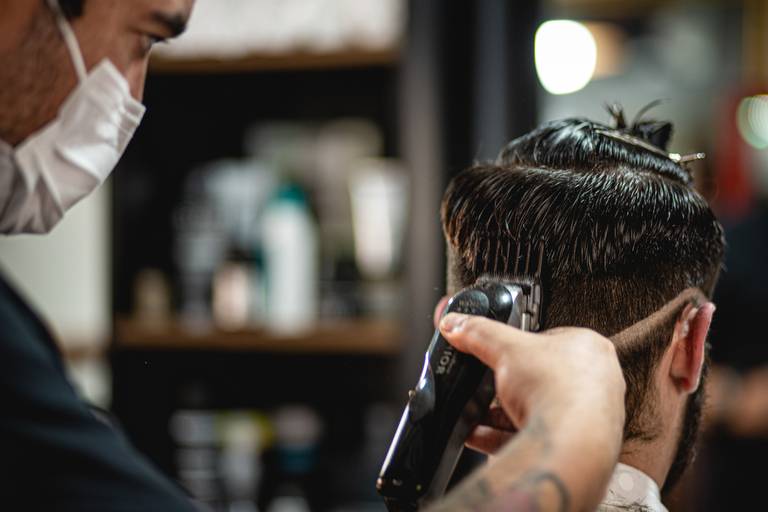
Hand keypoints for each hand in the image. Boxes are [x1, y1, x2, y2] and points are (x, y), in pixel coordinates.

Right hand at [428, 314, 626, 511]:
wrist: (571, 445)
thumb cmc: (559, 391)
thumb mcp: (506, 349)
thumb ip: (478, 333)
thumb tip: (457, 324)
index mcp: (589, 348)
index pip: (548, 339)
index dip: (518, 346)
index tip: (497, 353)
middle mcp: (596, 382)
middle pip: (540, 378)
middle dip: (507, 385)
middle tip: (487, 386)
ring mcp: (589, 417)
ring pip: (536, 410)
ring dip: (501, 413)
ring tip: (477, 414)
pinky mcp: (574, 445)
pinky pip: (533, 435)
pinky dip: (503, 435)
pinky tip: (479, 434)